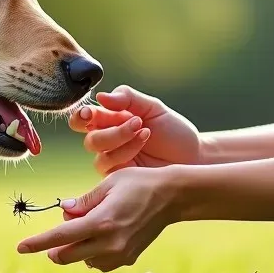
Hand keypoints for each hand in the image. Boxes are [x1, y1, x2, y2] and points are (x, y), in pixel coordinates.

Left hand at [16, 166, 178, 271]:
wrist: (172, 197)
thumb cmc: (138, 183)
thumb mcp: (107, 184)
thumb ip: (83, 202)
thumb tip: (63, 212)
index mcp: (100, 222)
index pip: (60, 237)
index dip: (37, 243)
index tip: (20, 247)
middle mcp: (109, 243)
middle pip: (67, 255)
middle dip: (55, 246)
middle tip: (65, 226)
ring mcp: (119, 254)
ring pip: (83, 260)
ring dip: (77, 247)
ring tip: (92, 223)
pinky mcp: (128, 259)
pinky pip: (99, 262)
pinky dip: (93, 252)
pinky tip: (103, 235)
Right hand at [69, 85, 200, 174]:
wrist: (193, 155)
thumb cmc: (172, 130)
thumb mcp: (152, 107)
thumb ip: (127, 98)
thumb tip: (100, 96)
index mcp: (110, 120)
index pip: (83, 118)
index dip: (80, 116)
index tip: (91, 112)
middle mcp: (107, 140)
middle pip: (89, 137)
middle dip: (109, 129)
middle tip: (133, 120)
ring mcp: (112, 159)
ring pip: (98, 151)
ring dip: (120, 137)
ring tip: (145, 130)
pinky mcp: (118, 176)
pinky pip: (110, 164)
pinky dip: (127, 150)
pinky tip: (144, 139)